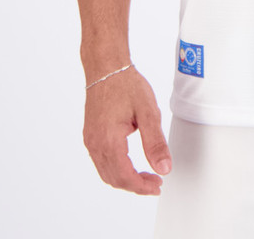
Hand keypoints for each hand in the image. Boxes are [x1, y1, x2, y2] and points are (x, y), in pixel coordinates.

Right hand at [82, 67, 171, 193]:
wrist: (106, 68)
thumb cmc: (126, 85)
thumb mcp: (148, 112)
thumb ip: (155, 142)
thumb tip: (164, 168)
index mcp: (109, 141)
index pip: (125, 177)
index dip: (142, 186)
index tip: (157, 185)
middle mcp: (95, 144)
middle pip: (114, 179)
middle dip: (135, 185)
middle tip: (154, 183)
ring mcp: (90, 140)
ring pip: (106, 173)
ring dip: (125, 179)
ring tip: (145, 176)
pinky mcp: (90, 135)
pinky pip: (101, 162)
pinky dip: (115, 169)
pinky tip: (129, 164)